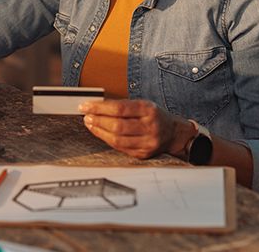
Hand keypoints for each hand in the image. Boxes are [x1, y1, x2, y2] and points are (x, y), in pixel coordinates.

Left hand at [78, 99, 192, 159]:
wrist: (173, 134)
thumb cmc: (154, 116)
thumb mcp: (142, 104)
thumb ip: (122, 105)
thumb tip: (96, 106)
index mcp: (149, 110)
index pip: (119, 108)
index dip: (99, 107)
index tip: (86, 105)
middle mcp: (150, 127)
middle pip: (117, 126)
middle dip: (97, 120)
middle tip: (86, 116)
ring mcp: (147, 143)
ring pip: (117, 139)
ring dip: (99, 131)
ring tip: (90, 123)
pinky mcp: (143, 154)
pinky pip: (120, 147)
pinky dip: (107, 139)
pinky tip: (100, 133)